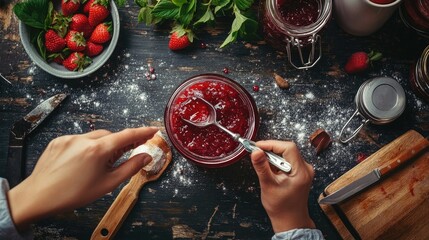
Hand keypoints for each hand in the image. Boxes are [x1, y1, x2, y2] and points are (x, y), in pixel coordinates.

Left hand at [7, 127, 158, 230]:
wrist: (39, 196)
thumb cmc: (72, 193)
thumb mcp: (107, 184)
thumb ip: (130, 168)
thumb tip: (145, 157)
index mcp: (97, 150)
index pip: (127, 135)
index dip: (142, 132)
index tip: (153, 130)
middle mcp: (83, 140)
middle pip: (110, 135)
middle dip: (118, 144)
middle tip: (121, 157)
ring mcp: (69, 138)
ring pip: (94, 137)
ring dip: (101, 146)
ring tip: (97, 165)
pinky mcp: (59, 141)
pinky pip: (79, 139)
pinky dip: (85, 147)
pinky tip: (81, 163)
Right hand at [250, 140, 314, 232]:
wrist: (290, 220)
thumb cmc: (282, 208)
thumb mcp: (268, 185)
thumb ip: (262, 167)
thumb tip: (256, 152)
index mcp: (301, 172)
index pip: (288, 147)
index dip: (271, 144)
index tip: (258, 146)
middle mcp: (305, 169)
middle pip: (288, 149)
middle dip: (271, 149)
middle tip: (256, 153)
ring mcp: (303, 171)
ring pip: (287, 154)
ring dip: (273, 156)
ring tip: (262, 163)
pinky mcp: (299, 173)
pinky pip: (287, 161)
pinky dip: (277, 162)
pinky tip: (269, 169)